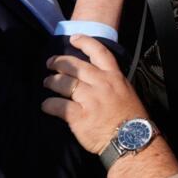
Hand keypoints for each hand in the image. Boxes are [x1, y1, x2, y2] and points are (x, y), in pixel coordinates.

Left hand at [42, 35, 148, 154]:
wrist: (132, 139)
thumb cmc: (130, 117)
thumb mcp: (126, 91)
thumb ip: (110, 82)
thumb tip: (93, 78)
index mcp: (114, 77)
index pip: (99, 52)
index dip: (85, 42)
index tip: (73, 38)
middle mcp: (101, 84)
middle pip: (75, 66)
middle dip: (59, 63)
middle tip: (50, 64)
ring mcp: (90, 99)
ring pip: (64, 83)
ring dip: (52, 81)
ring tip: (47, 83)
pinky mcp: (80, 116)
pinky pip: (58, 106)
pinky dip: (49, 105)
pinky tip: (46, 106)